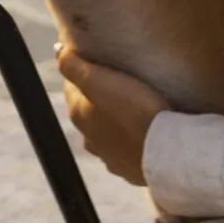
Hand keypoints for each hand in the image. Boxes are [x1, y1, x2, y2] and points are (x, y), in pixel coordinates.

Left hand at [58, 44, 168, 186]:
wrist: (165, 151)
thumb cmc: (134, 109)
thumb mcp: (100, 81)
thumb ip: (75, 67)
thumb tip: (58, 52)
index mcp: (78, 114)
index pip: (71, 87)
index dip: (82, 72)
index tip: (97, 60)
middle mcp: (87, 138)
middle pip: (87, 110)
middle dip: (97, 97)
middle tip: (117, 81)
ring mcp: (107, 157)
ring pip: (103, 132)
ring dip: (111, 121)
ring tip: (130, 107)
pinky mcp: (128, 169)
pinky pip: (123, 150)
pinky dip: (126, 140)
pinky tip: (139, 134)